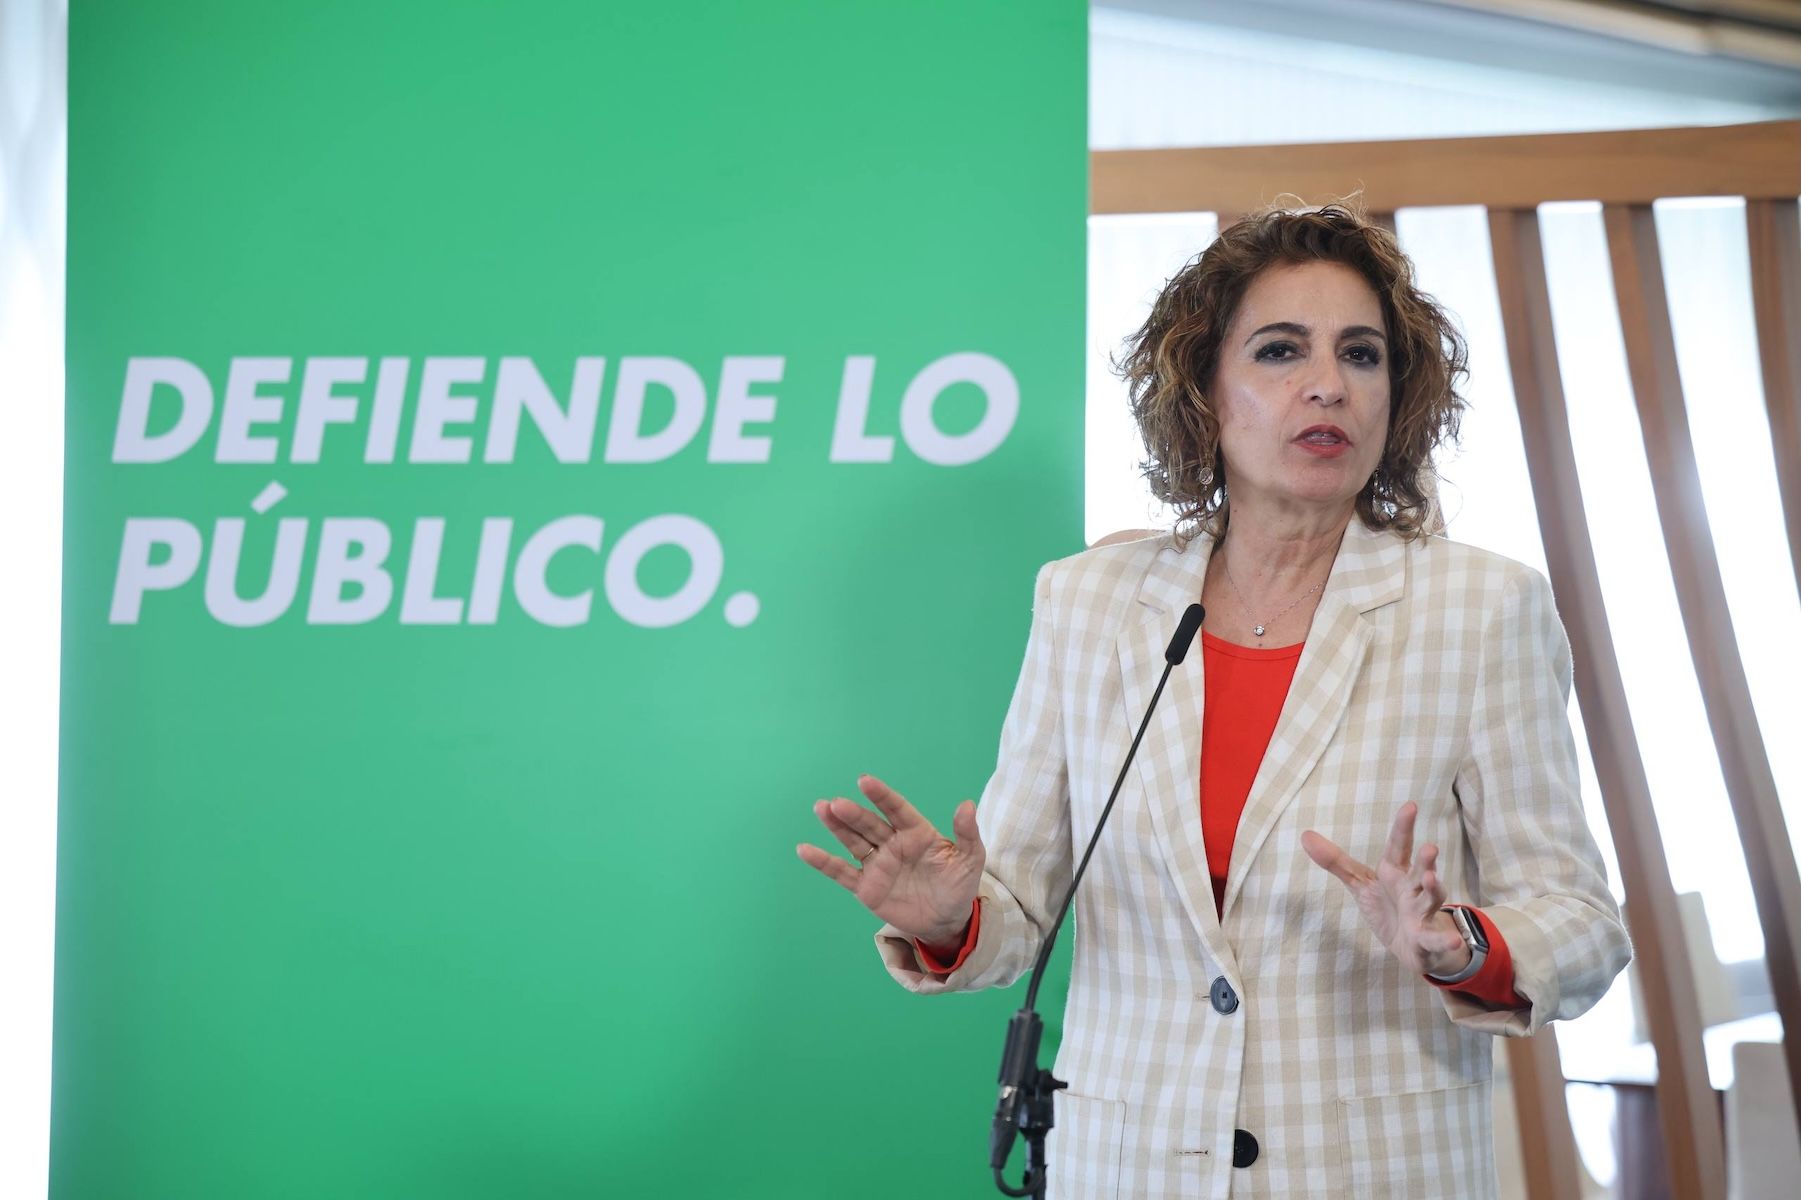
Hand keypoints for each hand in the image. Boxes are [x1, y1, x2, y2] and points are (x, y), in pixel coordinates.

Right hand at [796, 774, 984, 947]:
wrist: (947, 921)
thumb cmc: (958, 885)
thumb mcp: (970, 860)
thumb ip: (966, 834)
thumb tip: (967, 805)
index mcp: (917, 833)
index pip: (897, 810)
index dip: (882, 796)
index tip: (865, 781)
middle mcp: (893, 844)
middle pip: (870, 825)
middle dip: (854, 814)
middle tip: (836, 803)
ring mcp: (877, 864)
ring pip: (853, 842)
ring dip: (837, 826)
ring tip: (822, 808)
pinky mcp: (866, 887)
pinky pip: (841, 872)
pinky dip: (823, 862)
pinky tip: (804, 849)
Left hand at [1300, 802, 1470, 977]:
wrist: (1415, 947)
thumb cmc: (1390, 908)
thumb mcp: (1361, 884)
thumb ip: (1336, 862)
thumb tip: (1305, 835)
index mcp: (1396, 873)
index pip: (1398, 847)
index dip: (1404, 828)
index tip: (1410, 806)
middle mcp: (1413, 889)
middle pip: (1420, 871)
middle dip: (1425, 861)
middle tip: (1429, 847)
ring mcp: (1423, 914)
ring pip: (1431, 899)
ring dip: (1434, 890)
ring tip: (1433, 879)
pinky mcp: (1428, 940)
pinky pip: (1436, 939)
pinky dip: (1444, 939)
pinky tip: (1453, 939)